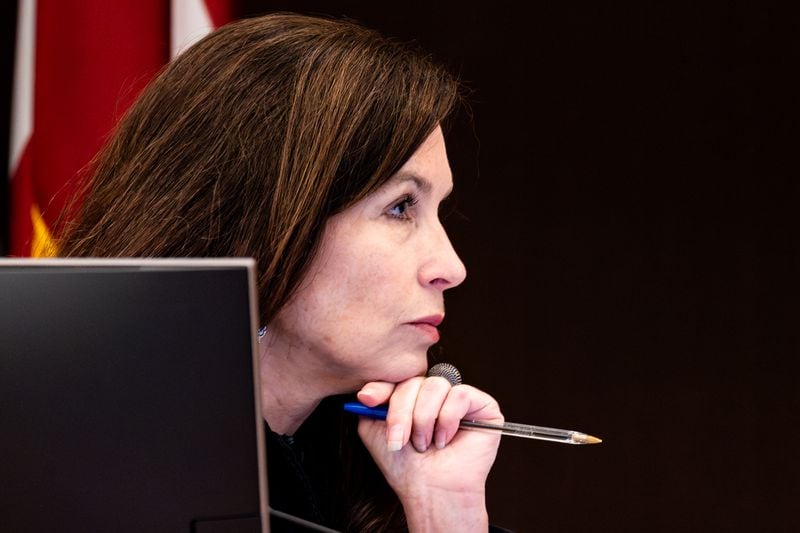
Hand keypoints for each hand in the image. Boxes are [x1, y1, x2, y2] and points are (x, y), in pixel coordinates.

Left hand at [356, 376, 502, 531]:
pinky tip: (445, 439)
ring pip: (436, 385)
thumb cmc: (406, 467)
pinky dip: (448, 419)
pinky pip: (460, 394)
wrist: (430, 490)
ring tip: (425, 443)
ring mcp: (459, 399)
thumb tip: (366, 390)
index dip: (383, 387)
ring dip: (425, 418)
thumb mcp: (375, 432)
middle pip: (414, 381)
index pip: (398, 377)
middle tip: (401, 440)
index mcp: (413, 397)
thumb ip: (370, 406)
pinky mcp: (482, 406)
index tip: (368, 400)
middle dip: (401, 412)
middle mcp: (436, 395)